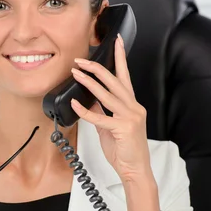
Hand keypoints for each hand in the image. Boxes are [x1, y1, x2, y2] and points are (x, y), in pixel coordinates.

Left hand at [69, 34, 151, 182]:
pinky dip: (85, 110)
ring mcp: (130, 117)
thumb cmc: (124, 149)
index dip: (121, 57)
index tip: (117, 41)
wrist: (134, 169)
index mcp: (132, 105)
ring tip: (76, 72)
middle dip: (97, 67)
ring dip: (89, 82)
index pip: (125, 76)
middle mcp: (133, 107)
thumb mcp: (111, 126)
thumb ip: (102, 111)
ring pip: (107, 94)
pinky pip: (100, 117)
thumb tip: (89, 99)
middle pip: (115, 80)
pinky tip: (75, 103)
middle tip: (82, 59)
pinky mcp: (123, 128)